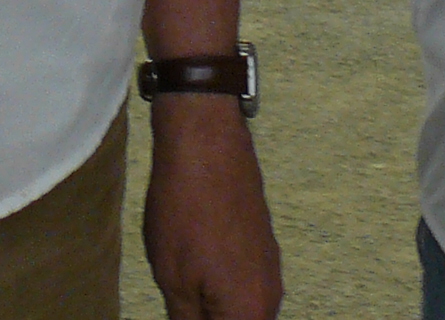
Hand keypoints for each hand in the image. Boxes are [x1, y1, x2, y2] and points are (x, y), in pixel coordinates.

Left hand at [141, 98, 282, 317]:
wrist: (206, 143)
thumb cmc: (186, 211)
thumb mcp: (174, 282)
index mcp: (250, 313)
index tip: (182, 306)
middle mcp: (270, 297)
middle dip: (205, 315)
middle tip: (176, 297)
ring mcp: (269, 269)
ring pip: (239, 308)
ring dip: (211, 305)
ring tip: (180, 281)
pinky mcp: (262, 246)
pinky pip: (242, 283)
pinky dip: (218, 285)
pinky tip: (193, 263)